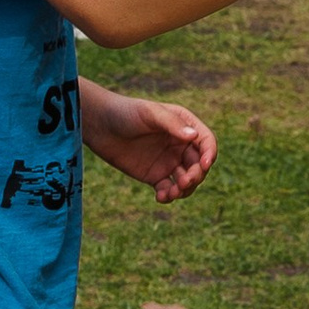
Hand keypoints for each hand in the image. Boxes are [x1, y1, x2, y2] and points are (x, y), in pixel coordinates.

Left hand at [81, 86, 216, 203]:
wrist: (100, 126)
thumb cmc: (126, 112)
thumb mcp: (149, 113)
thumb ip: (171, 124)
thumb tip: (194, 136)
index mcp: (184, 125)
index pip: (206, 141)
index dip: (209, 153)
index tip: (204, 165)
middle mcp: (180, 145)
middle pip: (198, 165)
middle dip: (196, 175)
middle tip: (184, 181)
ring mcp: (168, 162)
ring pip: (187, 180)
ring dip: (185, 189)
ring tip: (172, 192)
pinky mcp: (154, 176)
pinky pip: (168, 189)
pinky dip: (168, 196)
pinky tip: (161, 197)